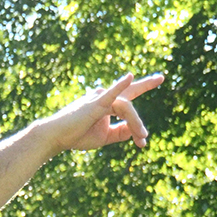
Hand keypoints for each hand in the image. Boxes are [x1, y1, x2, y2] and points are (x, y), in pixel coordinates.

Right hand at [41, 73, 163, 151]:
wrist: (56, 137)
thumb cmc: (76, 136)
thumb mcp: (104, 137)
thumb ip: (120, 132)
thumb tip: (137, 131)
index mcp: (105, 104)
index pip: (127, 103)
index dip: (138, 120)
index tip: (143, 140)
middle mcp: (103, 97)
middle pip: (129, 96)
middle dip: (145, 84)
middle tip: (161, 78)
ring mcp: (99, 98)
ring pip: (127, 107)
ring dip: (136, 123)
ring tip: (142, 139)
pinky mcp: (95, 104)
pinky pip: (111, 95)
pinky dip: (120, 86)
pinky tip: (129, 77)